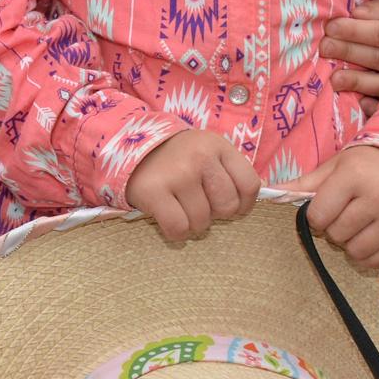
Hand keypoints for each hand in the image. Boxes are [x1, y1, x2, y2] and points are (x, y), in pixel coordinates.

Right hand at [125, 128, 260, 244]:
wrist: (128, 148)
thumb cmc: (176, 158)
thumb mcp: (206, 151)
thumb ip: (228, 171)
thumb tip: (244, 209)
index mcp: (218, 146)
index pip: (249, 185)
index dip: (244, 205)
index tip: (231, 208)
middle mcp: (200, 157)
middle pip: (227, 207)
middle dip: (215, 214)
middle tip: (199, 206)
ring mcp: (177, 174)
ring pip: (202, 221)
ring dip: (193, 224)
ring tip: (181, 209)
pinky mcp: (153, 192)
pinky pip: (178, 228)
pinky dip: (176, 233)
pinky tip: (170, 221)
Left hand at [289, 145, 378, 269]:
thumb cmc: (363, 165)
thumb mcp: (333, 167)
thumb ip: (302, 184)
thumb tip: (268, 194)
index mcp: (354, 176)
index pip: (319, 216)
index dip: (316, 215)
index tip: (326, 206)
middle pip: (337, 234)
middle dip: (333, 228)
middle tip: (343, 214)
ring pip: (356, 251)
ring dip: (349, 243)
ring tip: (355, 226)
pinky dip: (368, 256)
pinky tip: (368, 238)